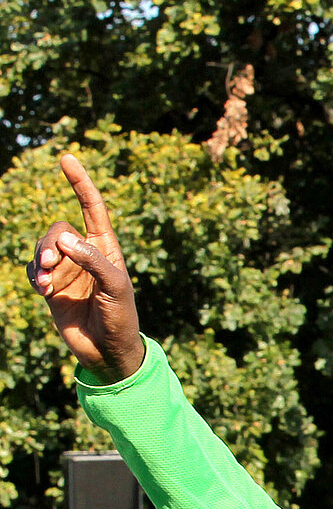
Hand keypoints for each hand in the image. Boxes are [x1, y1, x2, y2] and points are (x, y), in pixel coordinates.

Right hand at [27, 155, 144, 381]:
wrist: (108, 350)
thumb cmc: (121, 318)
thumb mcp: (116, 288)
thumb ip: (93, 261)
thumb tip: (65, 240)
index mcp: (106, 248)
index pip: (92, 207)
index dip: (80, 182)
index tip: (67, 158)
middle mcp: (85, 254)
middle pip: (57, 231)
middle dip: (50, 243)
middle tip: (51, 264)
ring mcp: (68, 270)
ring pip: (42, 250)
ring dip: (41, 263)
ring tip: (49, 283)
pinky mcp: (52, 287)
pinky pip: (35, 270)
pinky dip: (36, 277)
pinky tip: (45, 292)